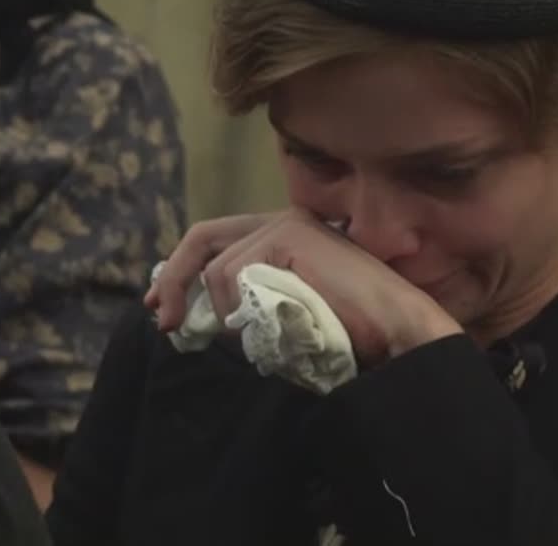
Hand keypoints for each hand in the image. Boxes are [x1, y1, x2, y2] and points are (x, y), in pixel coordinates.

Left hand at [146, 209, 461, 364]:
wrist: (394, 327)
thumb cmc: (352, 330)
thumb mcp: (289, 310)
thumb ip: (253, 299)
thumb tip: (204, 314)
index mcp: (286, 234)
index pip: (218, 240)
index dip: (183, 269)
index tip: (163, 306)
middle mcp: (283, 220)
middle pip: (203, 237)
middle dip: (175, 277)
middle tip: (163, 319)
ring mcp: (285, 223)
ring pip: (216, 267)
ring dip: (223, 311)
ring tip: (250, 337)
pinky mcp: (287, 235)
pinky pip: (230, 273)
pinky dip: (235, 306)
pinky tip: (263, 323)